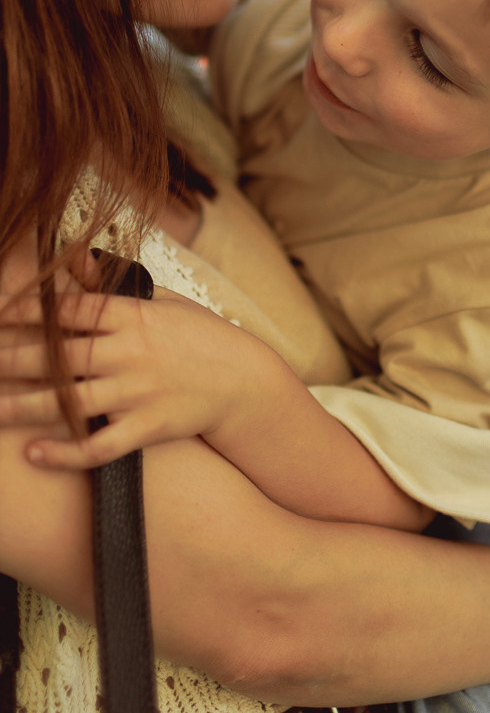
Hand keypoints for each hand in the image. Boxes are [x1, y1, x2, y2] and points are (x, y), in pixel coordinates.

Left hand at [0, 285, 279, 468]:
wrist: (244, 382)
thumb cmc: (202, 337)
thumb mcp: (164, 301)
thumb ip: (116, 284)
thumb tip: (74, 258)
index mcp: (135, 317)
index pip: (72, 310)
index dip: (30, 312)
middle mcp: (131, 354)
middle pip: (60, 356)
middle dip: (13, 358)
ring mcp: (138, 393)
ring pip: (69, 402)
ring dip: (24, 407)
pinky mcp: (147, 428)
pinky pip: (99, 446)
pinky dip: (65, 453)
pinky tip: (35, 453)